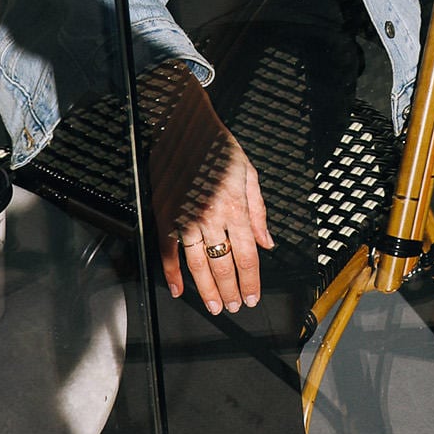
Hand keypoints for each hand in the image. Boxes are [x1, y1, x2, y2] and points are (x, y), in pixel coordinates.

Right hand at [150, 94, 272, 313]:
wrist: (184, 127)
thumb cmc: (218, 146)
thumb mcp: (248, 173)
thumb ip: (258, 211)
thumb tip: (267, 242)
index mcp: (235, 206)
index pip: (247, 255)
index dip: (251, 281)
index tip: (253, 296)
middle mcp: (211, 216)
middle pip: (223, 265)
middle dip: (231, 291)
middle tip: (235, 306)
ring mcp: (186, 218)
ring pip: (197, 265)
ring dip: (207, 290)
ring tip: (214, 306)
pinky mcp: (166, 215)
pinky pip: (168, 252)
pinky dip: (172, 273)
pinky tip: (178, 289)